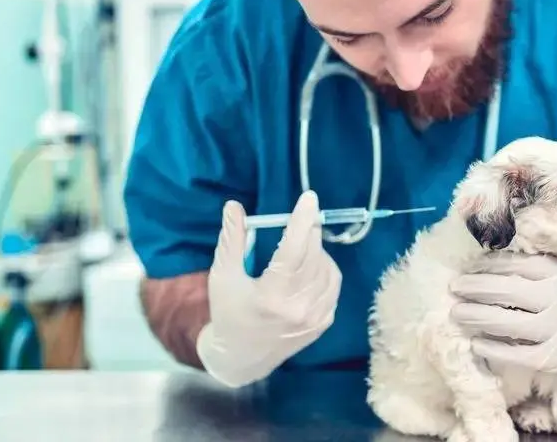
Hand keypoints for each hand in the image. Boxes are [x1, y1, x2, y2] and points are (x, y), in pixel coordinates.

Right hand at [196, 191, 341, 387]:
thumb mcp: (223, 276)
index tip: (309, 198)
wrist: (241, 358)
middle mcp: (298, 308)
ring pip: (328, 269)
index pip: (293, 249)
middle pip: (314, 256)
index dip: (302, 221)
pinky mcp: (323, 323)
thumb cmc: (228, 313)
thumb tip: (234, 206)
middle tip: (301, 221)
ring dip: (318, 251)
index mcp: (271, 296)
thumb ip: (231, 240)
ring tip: (300, 248)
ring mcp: (314, 318)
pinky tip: (310, 268)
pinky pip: (333, 286)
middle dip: (309, 232)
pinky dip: (325, 270)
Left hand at [449, 254, 556, 378]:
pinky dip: (494, 349)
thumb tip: (508, 235)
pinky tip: (476, 343)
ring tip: (456, 312)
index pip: (517, 265)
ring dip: (476, 318)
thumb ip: (551, 250)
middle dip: (475, 289)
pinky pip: (518, 355)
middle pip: (507, 292)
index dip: (488, 266)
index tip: (469, 266)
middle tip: (454, 287)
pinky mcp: (556, 359)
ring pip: (508, 324)